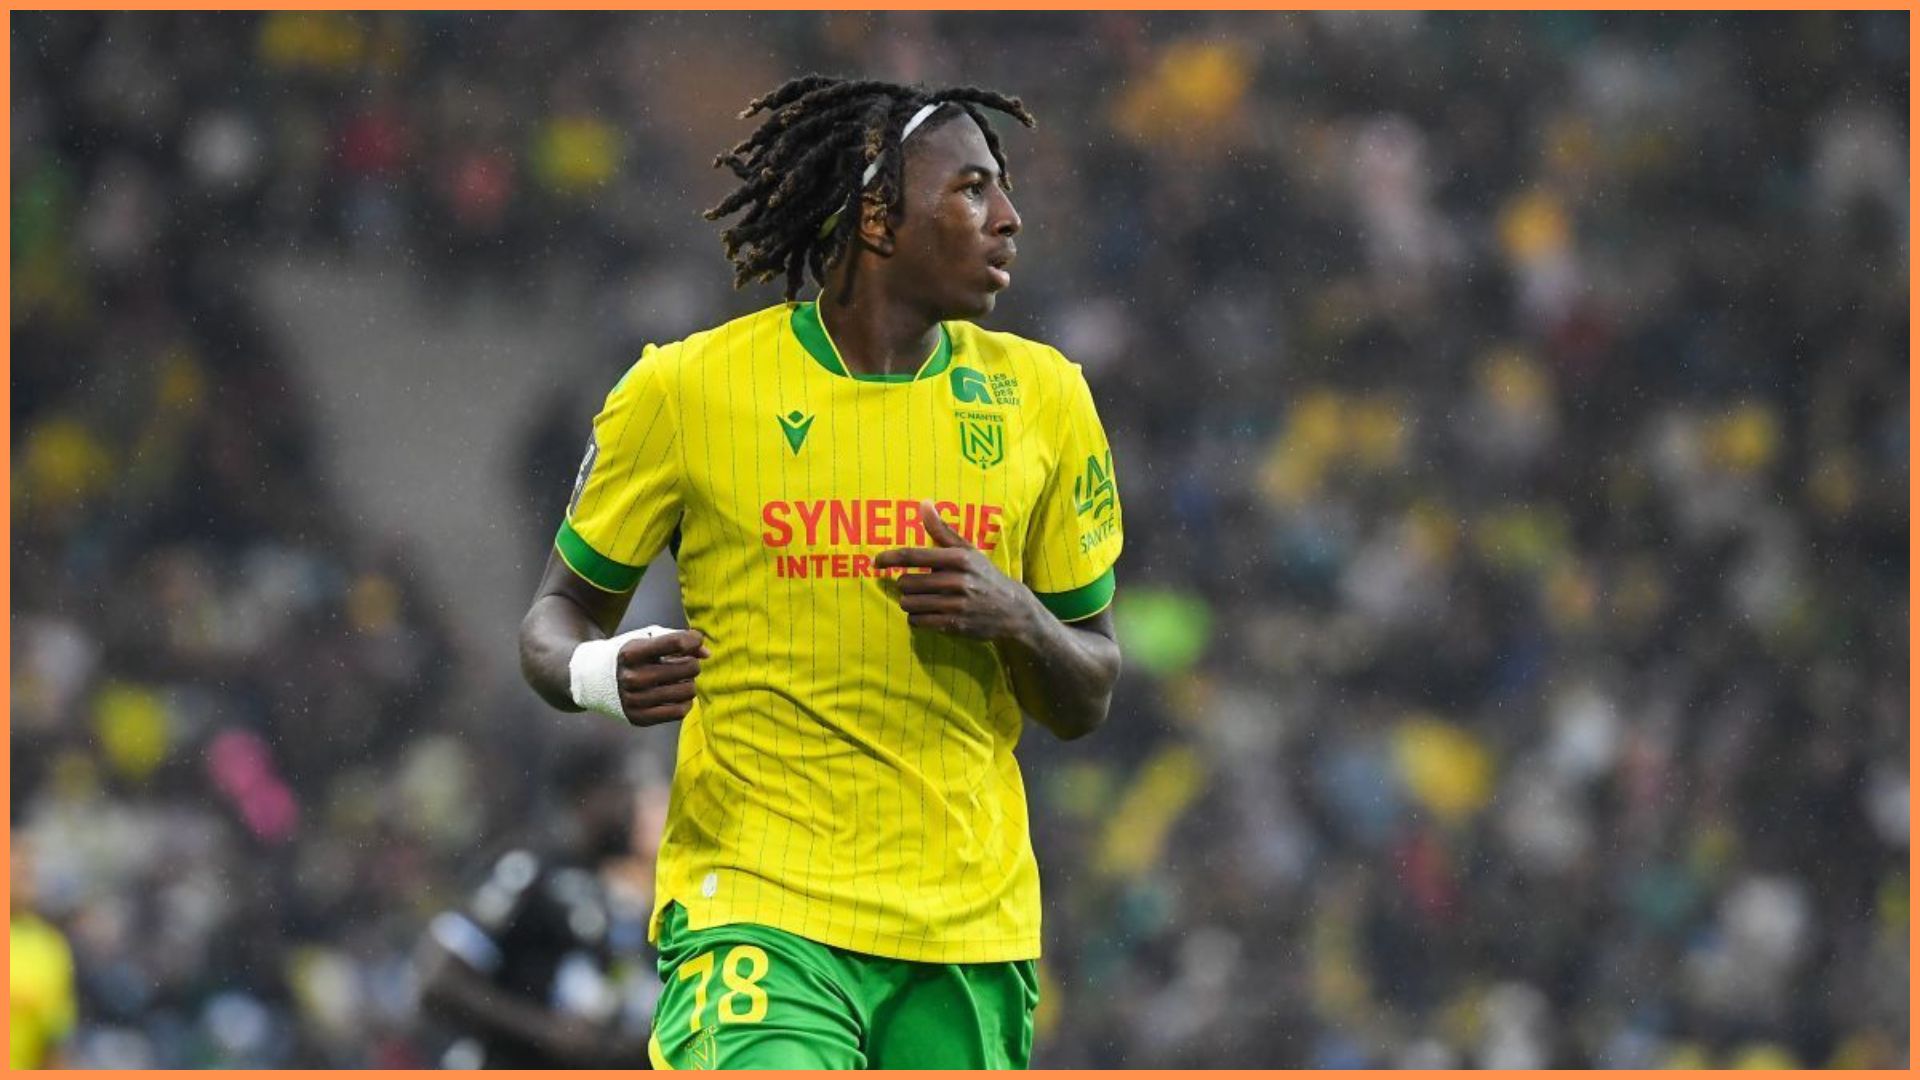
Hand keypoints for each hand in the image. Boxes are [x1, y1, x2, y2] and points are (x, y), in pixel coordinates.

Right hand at [616, 629, 708, 725]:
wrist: (594, 680)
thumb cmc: (630, 656)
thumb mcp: (647, 639)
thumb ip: (678, 639)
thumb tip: (707, 654)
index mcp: (633, 652)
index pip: (676, 642)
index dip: (694, 640)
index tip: (694, 642)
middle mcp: (633, 677)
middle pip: (689, 668)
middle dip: (692, 664)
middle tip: (683, 664)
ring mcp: (636, 699)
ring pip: (688, 691)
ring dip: (689, 683)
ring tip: (678, 680)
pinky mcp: (640, 718)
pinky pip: (679, 712)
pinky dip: (685, 702)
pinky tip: (676, 695)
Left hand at [874, 500, 1039, 642]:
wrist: (1012, 610)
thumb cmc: (985, 576)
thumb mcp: (968, 551)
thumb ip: (942, 531)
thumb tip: (924, 504)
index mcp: (958, 558)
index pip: (913, 556)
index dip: (890, 558)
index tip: (876, 561)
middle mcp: (956, 580)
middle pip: (907, 582)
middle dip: (906, 584)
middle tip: (916, 585)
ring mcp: (955, 605)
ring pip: (910, 604)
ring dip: (910, 603)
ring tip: (921, 600)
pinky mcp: (954, 626)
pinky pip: (919, 622)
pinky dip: (917, 618)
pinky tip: (926, 614)